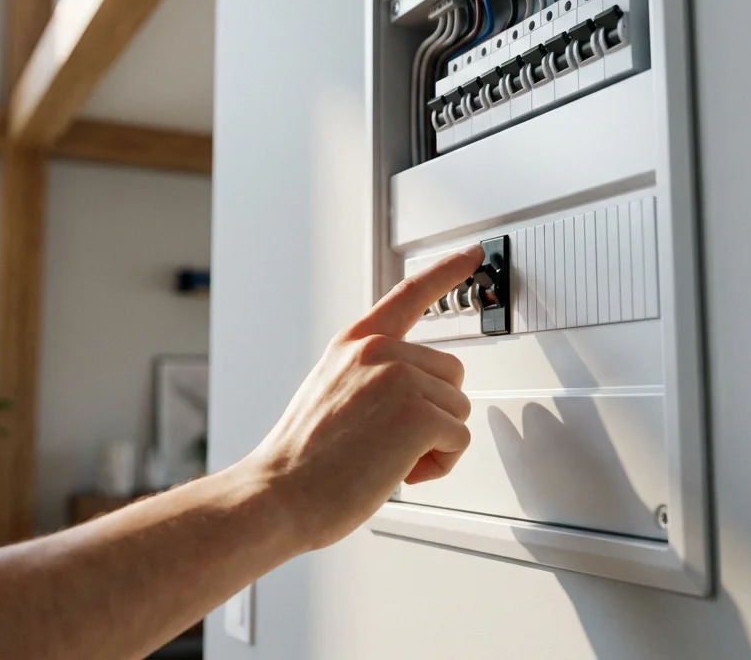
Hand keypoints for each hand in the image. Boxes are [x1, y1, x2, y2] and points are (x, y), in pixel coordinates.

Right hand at [242, 245, 484, 550]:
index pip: (409, 295)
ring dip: (434, 444)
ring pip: (458, 410)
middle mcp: (378, 351)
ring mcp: (399, 378)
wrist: (276, 496)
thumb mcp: (328, 392)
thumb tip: (412, 392)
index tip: (473, 254)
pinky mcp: (417, 414)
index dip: (447, 272)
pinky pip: (459, 440)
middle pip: (451, 374)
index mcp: (354, 344)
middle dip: (433, 414)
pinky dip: (439, 465)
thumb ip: (368, 376)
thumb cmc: (299, 461)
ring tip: (385, 461)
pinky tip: (398, 473)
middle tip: (388, 444)